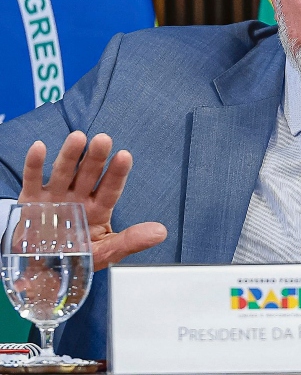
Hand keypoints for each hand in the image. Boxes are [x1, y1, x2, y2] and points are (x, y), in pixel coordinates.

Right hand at [19, 131, 167, 269]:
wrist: (41, 270)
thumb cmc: (76, 258)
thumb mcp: (105, 252)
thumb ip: (131, 241)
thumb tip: (161, 232)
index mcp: (98, 209)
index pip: (110, 189)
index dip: (117, 173)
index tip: (124, 156)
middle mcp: (78, 198)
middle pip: (89, 174)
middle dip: (96, 158)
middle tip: (103, 140)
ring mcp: (55, 197)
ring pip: (64, 172)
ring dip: (70, 156)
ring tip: (78, 138)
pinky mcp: (31, 200)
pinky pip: (32, 180)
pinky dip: (34, 164)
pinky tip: (40, 147)